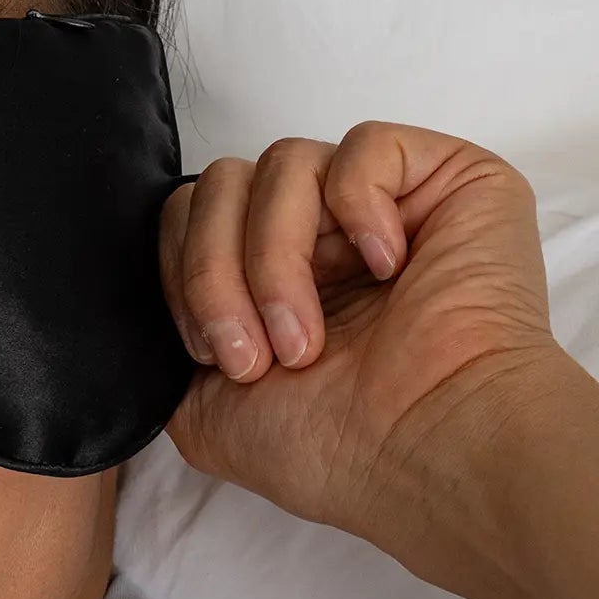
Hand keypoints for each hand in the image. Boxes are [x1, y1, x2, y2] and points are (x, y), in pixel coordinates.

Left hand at [159, 122, 554, 539]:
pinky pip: (363, 145)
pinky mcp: (448, 179)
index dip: (182, 274)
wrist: (425, 453)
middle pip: (222, 182)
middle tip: (254, 356)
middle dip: (214, 271)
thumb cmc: (336, 447)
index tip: (209, 356)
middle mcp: (326, 237)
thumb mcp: (208, 412)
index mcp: (275, 280)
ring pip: (281, 162)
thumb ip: (175, 339)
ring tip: (306, 340)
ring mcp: (386, 204)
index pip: (192, 215)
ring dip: (274, 259)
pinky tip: (389, 268)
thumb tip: (150, 300)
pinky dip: (357, 207)